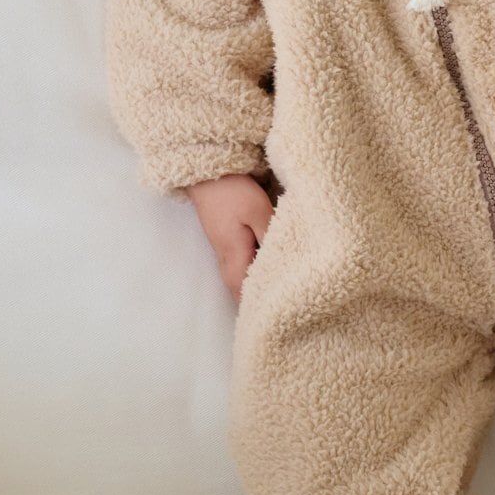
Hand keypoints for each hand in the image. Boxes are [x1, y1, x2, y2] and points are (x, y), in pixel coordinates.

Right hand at [186, 172, 275, 303]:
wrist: (207, 174)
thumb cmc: (233, 192)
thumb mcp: (260, 212)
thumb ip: (273, 239)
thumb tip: (288, 264)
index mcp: (234, 259)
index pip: (248, 296)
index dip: (264, 310)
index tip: (283, 320)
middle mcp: (226, 263)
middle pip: (243, 295)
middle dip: (260, 306)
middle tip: (285, 316)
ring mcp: (225, 254)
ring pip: (241, 283)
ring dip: (256, 292)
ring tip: (279, 302)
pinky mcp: (228, 244)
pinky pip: (241, 270)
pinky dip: (254, 278)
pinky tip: (269, 276)